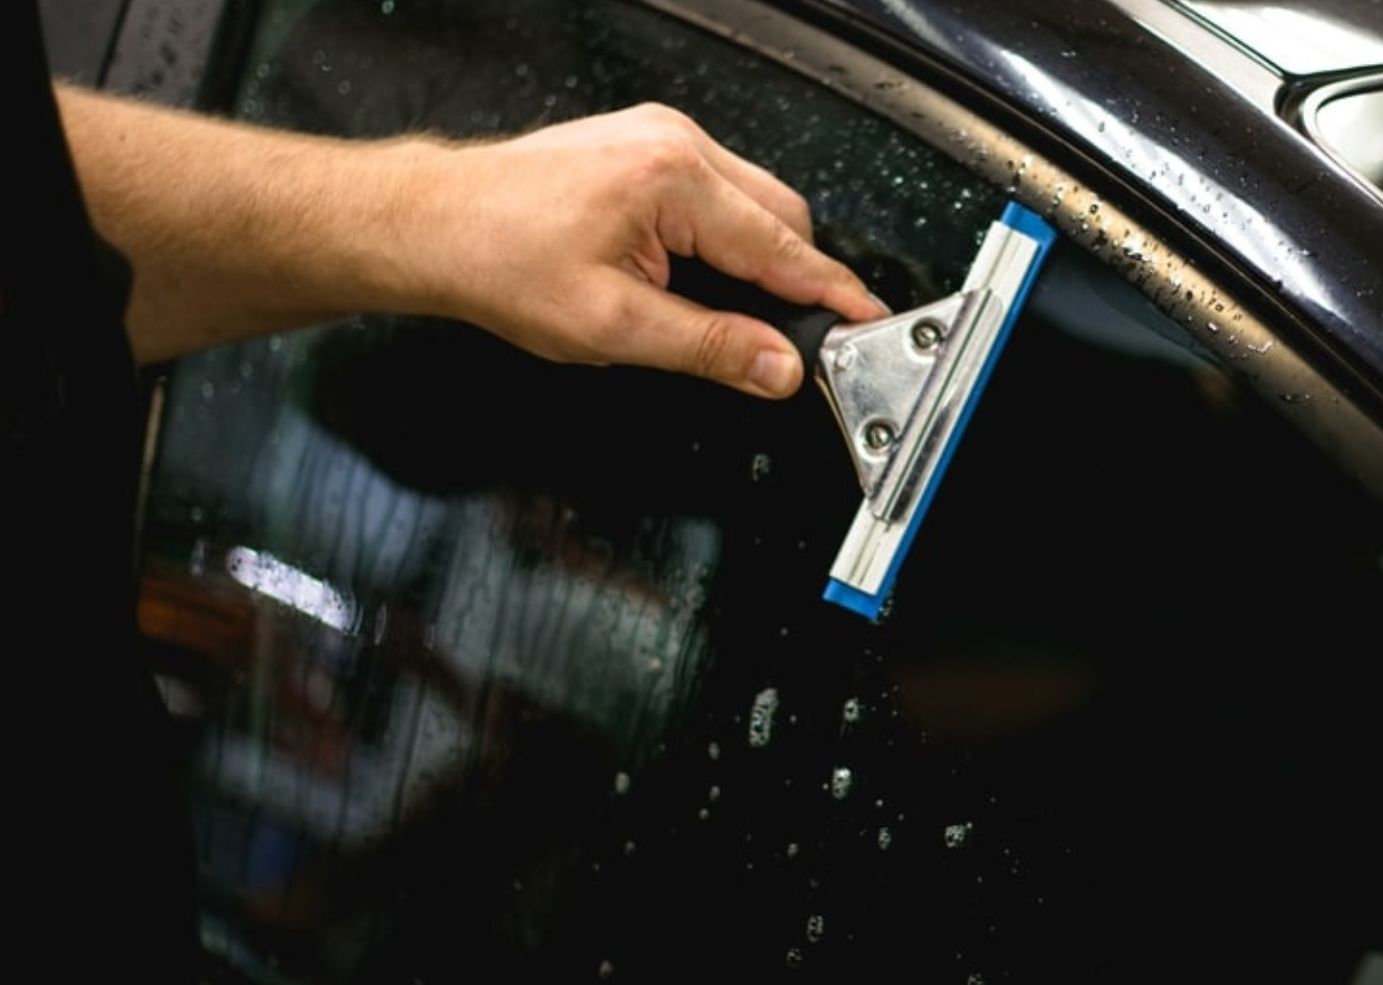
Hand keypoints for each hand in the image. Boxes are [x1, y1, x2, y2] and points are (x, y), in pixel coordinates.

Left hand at [416, 103, 886, 397]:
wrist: (434, 225)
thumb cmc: (500, 262)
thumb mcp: (613, 328)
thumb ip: (709, 347)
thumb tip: (776, 366)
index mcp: (673, 178)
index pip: (782, 246)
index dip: (829, 293)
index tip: (865, 321)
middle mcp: (674, 144)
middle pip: (780, 216)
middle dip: (792, 278)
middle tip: (787, 338)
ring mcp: (660, 138)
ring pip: (753, 202)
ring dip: (756, 257)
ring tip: (724, 309)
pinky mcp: (645, 146)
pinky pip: (718, 191)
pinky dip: (725, 236)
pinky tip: (697, 273)